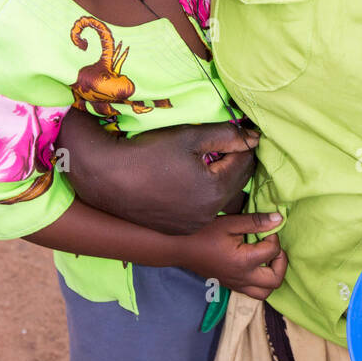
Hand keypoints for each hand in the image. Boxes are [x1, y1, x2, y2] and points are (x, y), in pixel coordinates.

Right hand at [59, 111, 258, 234]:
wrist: (107, 177)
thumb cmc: (149, 152)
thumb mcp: (191, 137)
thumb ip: (227, 135)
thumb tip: (254, 138)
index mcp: (216, 191)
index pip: (245, 163)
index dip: (243, 145)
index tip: (235, 132)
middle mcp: (208, 214)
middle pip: (236, 184)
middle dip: (234, 163)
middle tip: (225, 145)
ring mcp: (192, 224)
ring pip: (220, 199)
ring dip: (220, 181)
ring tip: (208, 162)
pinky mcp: (178, 228)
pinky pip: (201, 211)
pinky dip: (202, 197)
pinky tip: (189, 182)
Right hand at [178, 210, 287, 298]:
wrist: (179, 248)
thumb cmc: (202, 233)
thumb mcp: (229, 223)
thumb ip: (255, 222)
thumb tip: (278, 219)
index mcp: (244, 262)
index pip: (272, 251)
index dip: (273, 236)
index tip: (264, 228)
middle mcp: (243, 278)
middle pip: (275, 280)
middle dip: (281, 262)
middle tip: (274, 248)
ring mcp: (236, 285)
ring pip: (265, 292)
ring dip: (272, 276)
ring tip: (268, 259)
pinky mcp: (231, 285)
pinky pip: (253, 292)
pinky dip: (261, 281)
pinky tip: (256, 264)